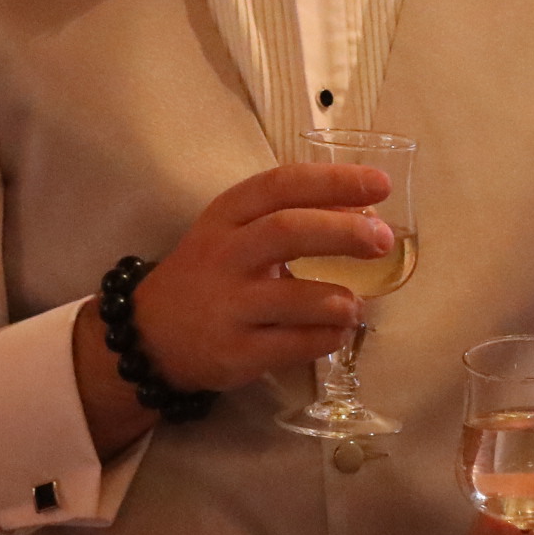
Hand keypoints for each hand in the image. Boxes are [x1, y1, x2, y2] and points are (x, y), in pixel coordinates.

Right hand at [92, 160, 395, 396]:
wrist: (151, 334)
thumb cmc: (209, 274)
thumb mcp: (233, 232)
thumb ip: (287, 216)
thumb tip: (362, 213)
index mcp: (226, 215)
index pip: (281, 185)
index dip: (334, 181)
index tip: (380, 184)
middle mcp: (224, 255)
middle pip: (287, 232)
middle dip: (343, 232)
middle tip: (382, 241)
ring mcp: (227, 306)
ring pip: (294, 298)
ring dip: (340, 300)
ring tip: (356, 305)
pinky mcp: (235, 352)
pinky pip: (293, 346)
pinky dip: (326, 338)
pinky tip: (337, 333)